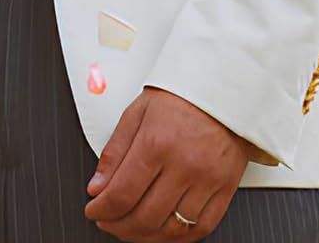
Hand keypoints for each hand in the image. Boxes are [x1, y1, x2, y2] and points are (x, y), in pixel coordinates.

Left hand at [84, 88, 255, 239]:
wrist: (221, 91)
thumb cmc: (179, 97)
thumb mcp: (136, 113)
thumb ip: (115, 152)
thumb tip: (97, 185)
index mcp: (156, 142)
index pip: (122, 192)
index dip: (102, 209)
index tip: (93, 210)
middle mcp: (183, 165)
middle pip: (146, 216)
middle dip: (119, 226)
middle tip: (107, 221)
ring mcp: (207, 180)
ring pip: (173, 229)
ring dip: (146, 236)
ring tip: (130, 229)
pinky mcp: (225, 189)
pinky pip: (203, 228)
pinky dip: (179, 238)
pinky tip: (162, 232)